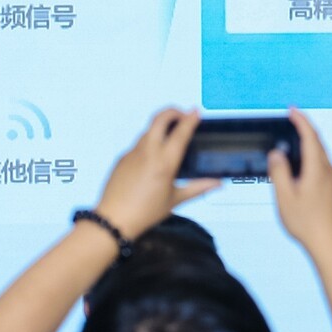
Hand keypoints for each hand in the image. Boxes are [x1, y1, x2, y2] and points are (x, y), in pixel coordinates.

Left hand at [94, 109, 219, 239]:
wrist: (113, 220)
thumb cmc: (145, 212)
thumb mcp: (175, 200)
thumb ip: (198, 188)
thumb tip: (218, 183)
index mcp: (165, 162)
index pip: (181, 131)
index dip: (191, 118)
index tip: (196, 111)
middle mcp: (148, 152)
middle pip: (160, 118)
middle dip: (173, 111)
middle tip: (183, 116)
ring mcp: (133, 153)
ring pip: (149, 129)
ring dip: (161, 126)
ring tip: (170, 136)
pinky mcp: (122, 158)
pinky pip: (138, 144)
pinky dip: (149, 142)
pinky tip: (153, 158)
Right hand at [270, 108, 331, 251]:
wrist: (329, 242)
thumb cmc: (305, 222)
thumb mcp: (285, 197)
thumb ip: (279, 172)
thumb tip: (277, 153)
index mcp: (317, 168)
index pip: (310, 136)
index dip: (301, 120)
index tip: (291, 110)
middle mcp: (328, 170)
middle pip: (317, 142)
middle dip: (304, 128)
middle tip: (291, 119)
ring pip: (320, 153)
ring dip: (308, 142)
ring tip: (293, 138)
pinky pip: (321, 164)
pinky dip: (311, 155)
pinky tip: (300, 164)